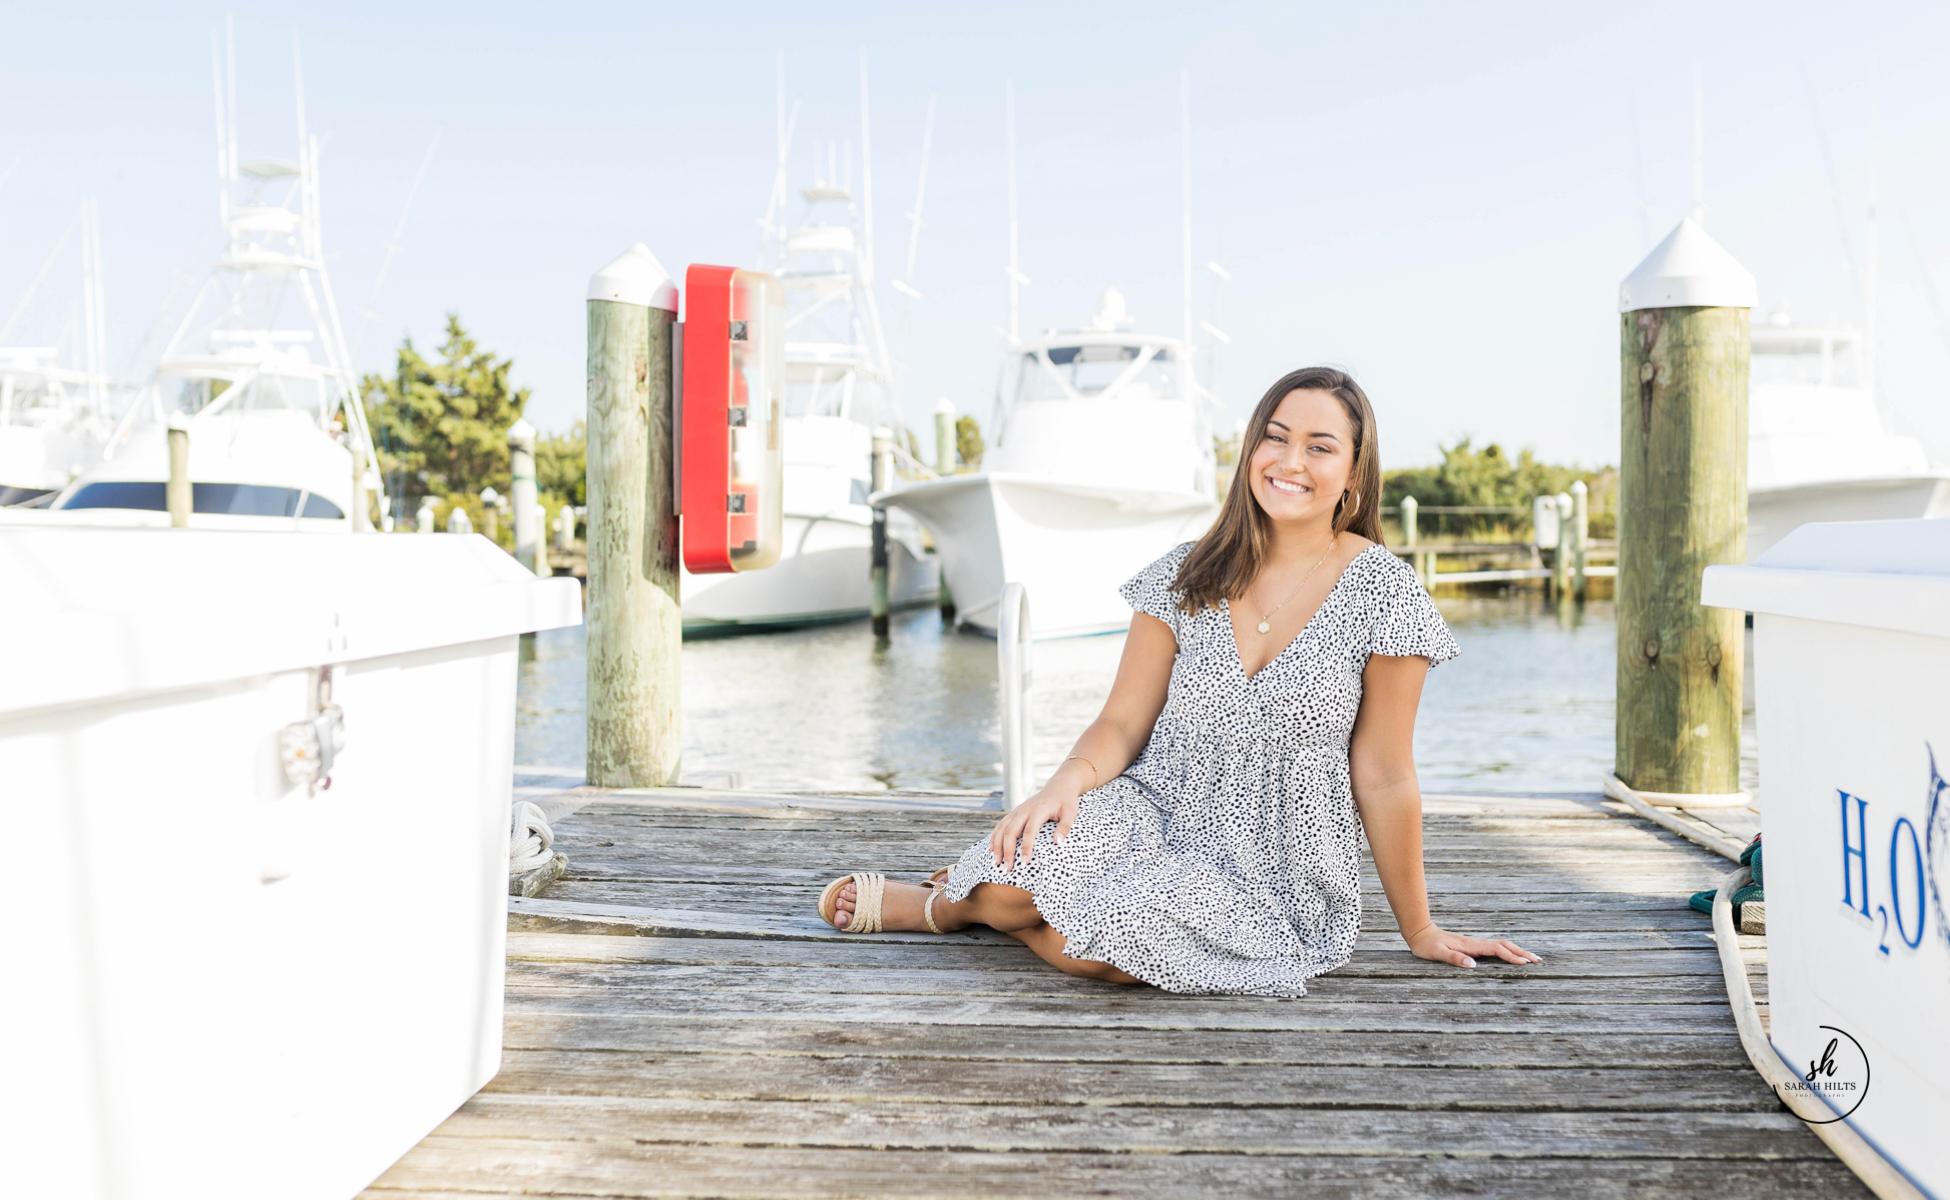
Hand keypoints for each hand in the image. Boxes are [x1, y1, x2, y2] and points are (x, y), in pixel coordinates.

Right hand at [988, 786, 1079, 870]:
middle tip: (1006, 868)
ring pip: (1002, 828)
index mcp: (1038, 810)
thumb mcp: (1071, 812)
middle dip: (1007, 851)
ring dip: (997, 846)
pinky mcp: (1015, 812)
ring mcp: (1018, 810)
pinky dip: (994, 837)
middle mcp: (1024, 810)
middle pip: (1010, 831)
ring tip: (996, 862)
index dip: (1026, 848)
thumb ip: (1065, 827)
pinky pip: (1001, 825)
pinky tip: (991, 849)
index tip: (1025, 863)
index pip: (1029, 831)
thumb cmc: (1066, 801)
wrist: (1059, 787)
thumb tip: (1058, 843)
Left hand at [1405, 924, 1540, 967]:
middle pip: (1504, 945)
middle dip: (1521, 952)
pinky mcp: (1473, 945)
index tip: (1525, 963)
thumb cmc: (1427, 946)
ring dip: (1517, 950)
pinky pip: (1495, 947)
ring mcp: (1476, 943)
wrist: (1420, 932)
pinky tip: (1511, 955)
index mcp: (1471, 946)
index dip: (1511, 956)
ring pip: (1501, 945)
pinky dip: (1507, 950)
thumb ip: (1454, 958)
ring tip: (1531, 958)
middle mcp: (1476, 943)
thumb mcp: (1437, 953)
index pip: (1496, 950)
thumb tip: (1473, 965)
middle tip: (1538, 960)